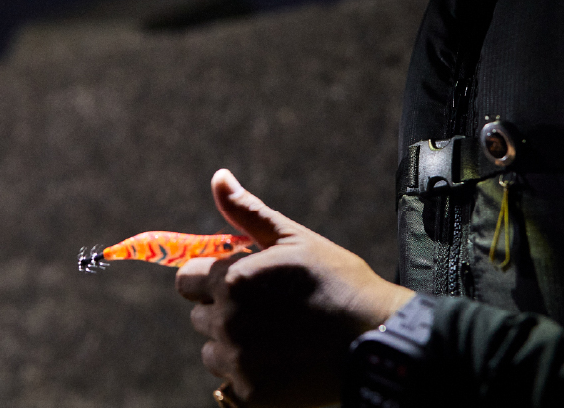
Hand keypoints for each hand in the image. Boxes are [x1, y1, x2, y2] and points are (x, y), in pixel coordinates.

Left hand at [176, 169, 413, 406]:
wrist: (376, 339)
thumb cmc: (337, 282)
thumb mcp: (293, 239)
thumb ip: (248, 212)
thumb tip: (218, 177)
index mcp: (232, 280)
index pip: (186, 279)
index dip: (211, 277)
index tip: (239, 280)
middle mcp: (227, 322)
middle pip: (199, 315)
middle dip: (225, 309)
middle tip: (268, 308)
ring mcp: (238, 362)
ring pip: (213, 351)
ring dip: (233, 344)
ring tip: (277, 336)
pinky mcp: (250, 395)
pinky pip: (230, 383)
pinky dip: (249, 375)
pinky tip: (281, 362)